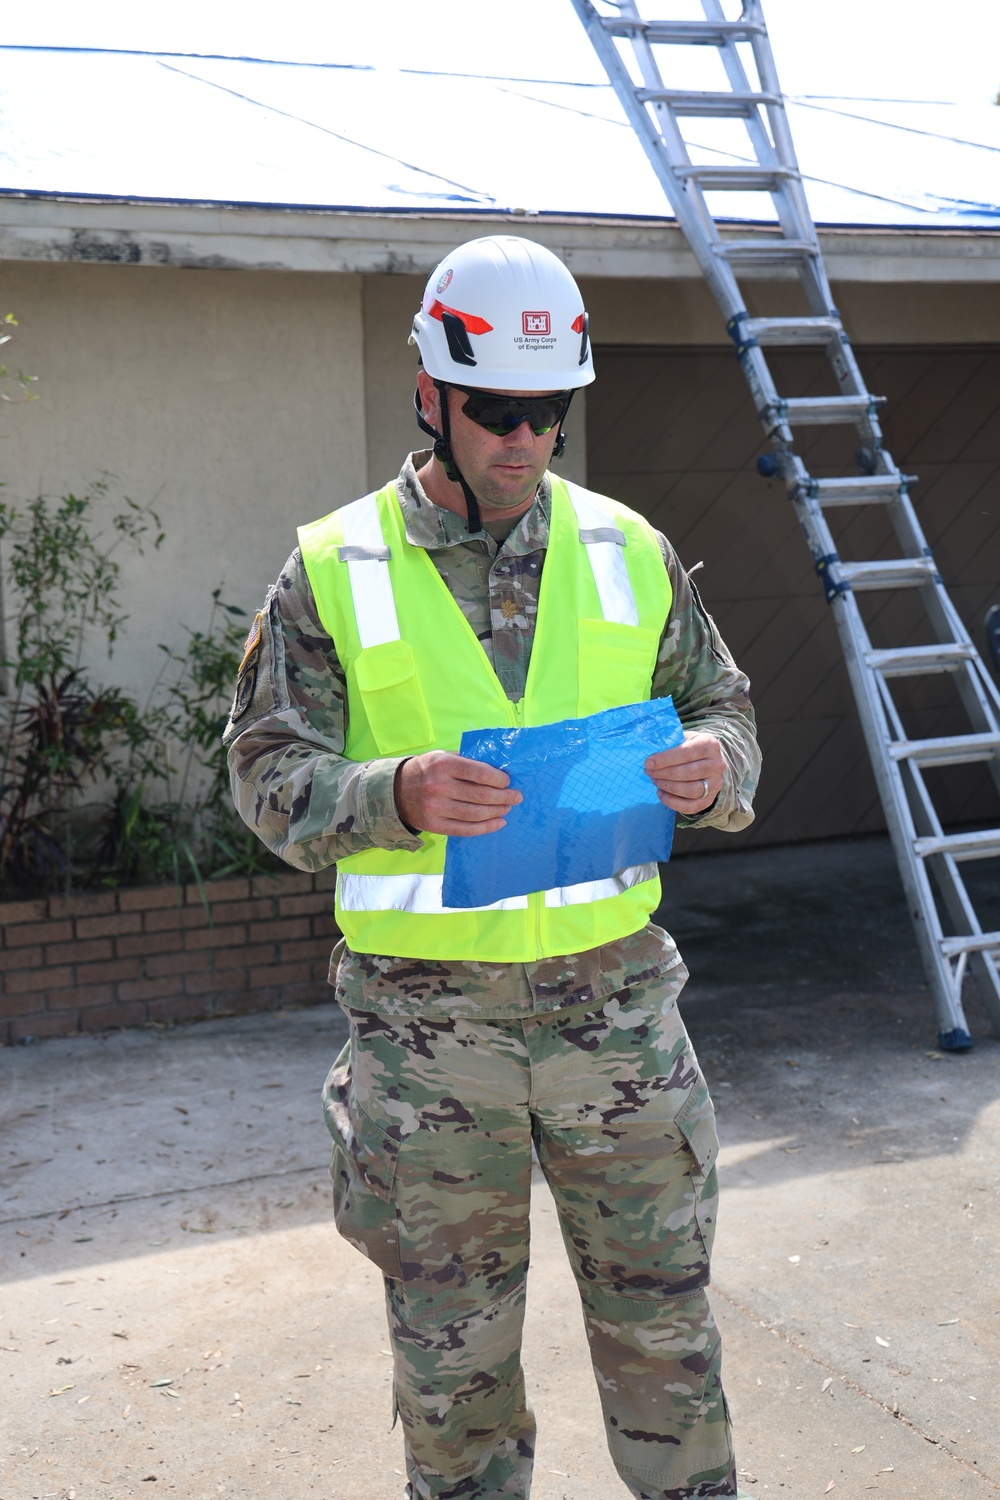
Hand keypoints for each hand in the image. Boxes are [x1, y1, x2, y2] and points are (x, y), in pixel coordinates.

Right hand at [395, 752, 521, 836]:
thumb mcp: (442, 757)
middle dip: (504, 797)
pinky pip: (466, 829)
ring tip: (508, 808)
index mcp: (442, 765)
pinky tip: (498, 822)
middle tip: (516, 796)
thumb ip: (467, 761)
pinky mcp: (435, 825)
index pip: (479, 773)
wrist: (396, 791)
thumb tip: (498, 770)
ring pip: (475, 814)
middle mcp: (438, 786)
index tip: (508, 781)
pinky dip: (486, 827)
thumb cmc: (427, 770)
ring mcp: (435, 808)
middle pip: (480, 795)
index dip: (498, 779)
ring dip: (497, 812)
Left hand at [644, 731, 724, 815]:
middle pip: (689, 772)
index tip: (648, 763)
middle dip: (664, 774)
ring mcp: (715, 784)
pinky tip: (661, 794)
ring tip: (655, 781)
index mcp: (709, 745)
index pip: (687, 752)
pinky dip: (673, 802)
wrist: (707, 760)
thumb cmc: (690, 747)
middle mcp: (717, 765)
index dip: (666, 759)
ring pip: (691, 790)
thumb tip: (650, 750)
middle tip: (649, 772)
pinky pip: (691, 806)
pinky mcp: (710, 799)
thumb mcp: (683, 738)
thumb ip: (670, 742)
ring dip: (668, 787)